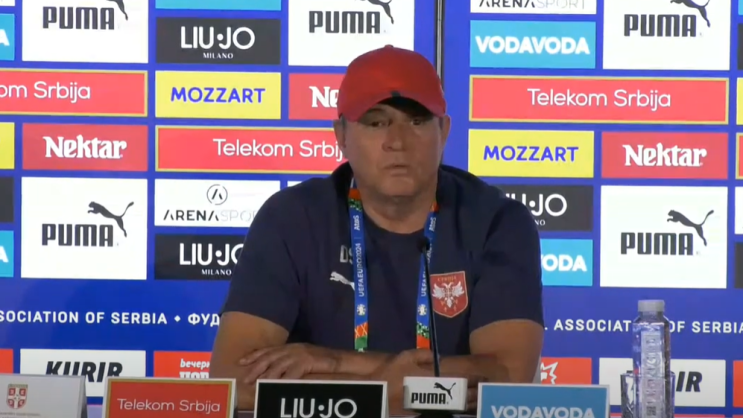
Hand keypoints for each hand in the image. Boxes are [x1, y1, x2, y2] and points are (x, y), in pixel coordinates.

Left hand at [240, 343, 339, 382]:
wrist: (337, 359)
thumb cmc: (320, 361)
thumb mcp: (300, 359)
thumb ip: (287, 362)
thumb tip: (273, 372)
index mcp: (289, 347)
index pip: (268, 350)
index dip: (253, 356)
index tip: (240, 362)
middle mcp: (292, 349)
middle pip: (269, 358)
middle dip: (256, 368)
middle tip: (245, 378)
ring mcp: (299, 354)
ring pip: (278, 365)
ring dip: (267, 376)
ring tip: (258, 384)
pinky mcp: (307, 361)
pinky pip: (292, 372)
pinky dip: (284, 380)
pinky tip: (277, 386)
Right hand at [370, 350, 484, 412]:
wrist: (379, 395)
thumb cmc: (391, 374)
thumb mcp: (406, 357)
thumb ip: (424, 355)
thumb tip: (438, 357)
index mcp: (434, 378)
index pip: (460, 379)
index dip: (474, 378)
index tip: (485, 377)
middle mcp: (436, 394)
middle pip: (462, 396)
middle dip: (476, 393)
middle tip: (487, 390)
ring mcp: (432, 407)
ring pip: (457, 407)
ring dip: (470, 404)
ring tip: (480, 400)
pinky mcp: (426, 413)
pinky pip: (447, 411)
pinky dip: (456, 409)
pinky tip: (463, 408)